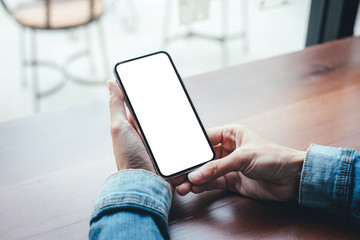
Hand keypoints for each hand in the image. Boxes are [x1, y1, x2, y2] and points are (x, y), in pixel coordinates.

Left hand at [108, 81, 185, 189]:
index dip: (147, 97)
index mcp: (131, 129)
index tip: (156, 84)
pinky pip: (178, 141)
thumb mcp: (119, 127)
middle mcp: (144, 137)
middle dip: (165, 108)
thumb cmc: (128, 157)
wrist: (145, 183)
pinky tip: (189, 128)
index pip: (140, 108)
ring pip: (169, 128)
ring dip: (176, 122)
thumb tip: (110, 83)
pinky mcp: (169, 155)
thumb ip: (116, 105)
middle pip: (157, 117)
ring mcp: (157, 146)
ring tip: (185, 109)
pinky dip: (183, 135)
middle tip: (175, 94)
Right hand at [178, 125, 304, 200]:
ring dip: (194, 179)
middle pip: (203, 157)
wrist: (293, 178)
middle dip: (190, 166)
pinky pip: (213, 182)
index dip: (190, 148)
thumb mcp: (243, 158)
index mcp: (231, 134)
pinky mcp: (232, 180)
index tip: (176, 156)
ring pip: (206, 172)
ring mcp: (229, 165)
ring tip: (181, 185)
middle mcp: (228, 149)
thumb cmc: (275, 157)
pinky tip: (193, 188)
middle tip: (175, 174)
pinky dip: (203, 186)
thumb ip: (218, 167)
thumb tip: (195, 175)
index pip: (204, 139)